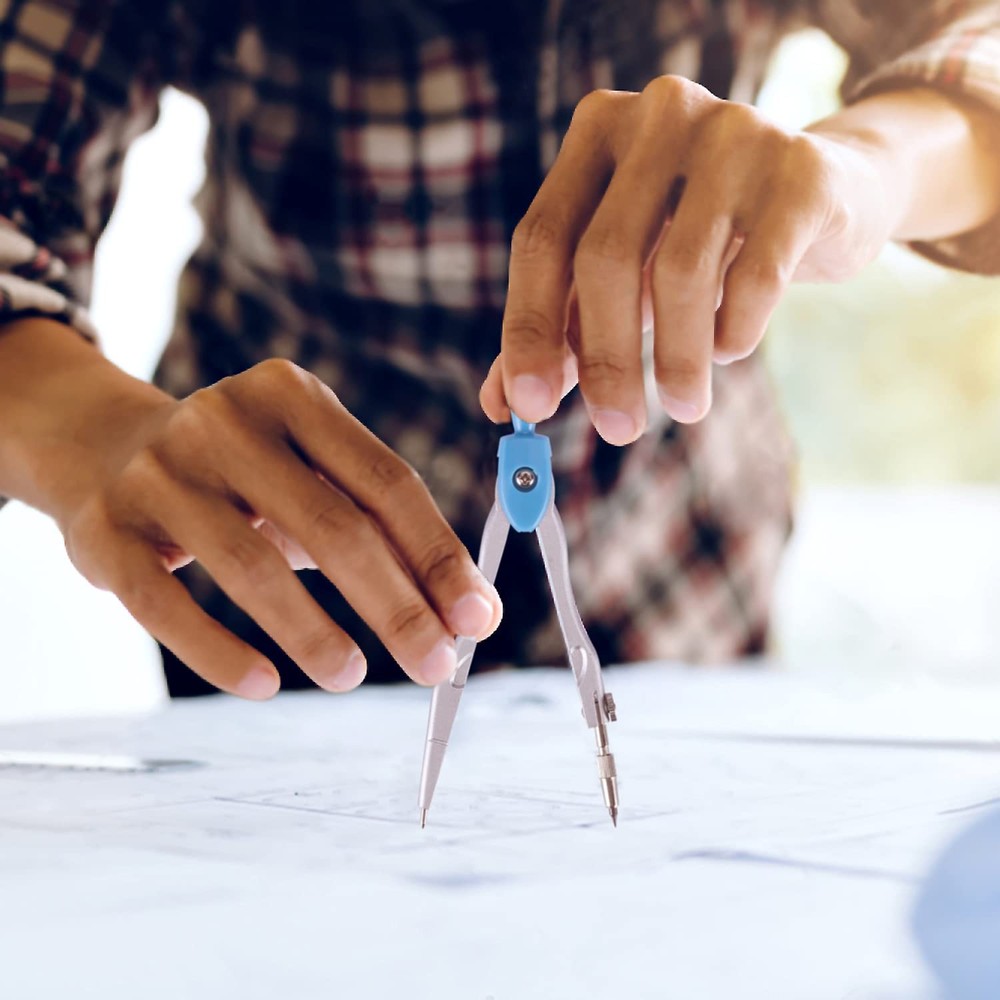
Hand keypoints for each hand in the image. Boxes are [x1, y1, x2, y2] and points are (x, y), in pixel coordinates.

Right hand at [60, 359, 501, 697]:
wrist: (103, 448)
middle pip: (332, 525)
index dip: (437, 556)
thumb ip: (382, 531)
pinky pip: (166, 604)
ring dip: (314, 635)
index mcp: (292, 396)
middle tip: (436, 665)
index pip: (386, 482)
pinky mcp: (106, 530)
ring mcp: (159, 473)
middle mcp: (224, 422)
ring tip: (352, 677)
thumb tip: (464, 612)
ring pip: (251, 567)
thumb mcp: (309, 474)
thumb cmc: (240, 474)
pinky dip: (220, 652)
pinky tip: (265, 685)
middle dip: (396, 606)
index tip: (478, 619)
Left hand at [481, 76, 900, 440]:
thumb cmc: (699, 238)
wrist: (822, 193)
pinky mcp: (800, 172)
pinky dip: (734, 331)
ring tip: (684, 405)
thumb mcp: (623, 275)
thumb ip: (561, 328)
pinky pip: (755, 274)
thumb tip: (499, 403)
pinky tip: (728, 348)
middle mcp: (659, 115)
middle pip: (606, 255)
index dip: (530, 327)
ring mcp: (735, 133)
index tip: (529, 406)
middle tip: (616, 428)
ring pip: (681, 270)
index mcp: (597, 132)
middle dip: (606, 359)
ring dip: (677, 360)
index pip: (541, 237)